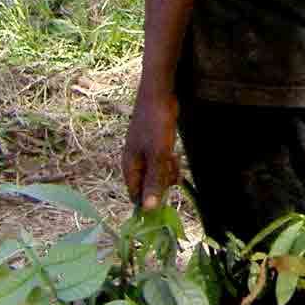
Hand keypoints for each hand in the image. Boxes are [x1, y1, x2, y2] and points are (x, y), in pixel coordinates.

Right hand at [122, 87, 180, 209]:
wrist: (159, 94)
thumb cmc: (156, 124)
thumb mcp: (158, 155)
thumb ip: (153, 182)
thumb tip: (148, 210)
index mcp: (130, 167)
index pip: (135, 196)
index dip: (150, 200)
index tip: (166, 198)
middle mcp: (134, 163)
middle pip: (148, 186)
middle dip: (162, 182)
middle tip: (172, 168)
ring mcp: (143, 154)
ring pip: (156, 175)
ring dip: (167, 171)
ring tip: (174, 157)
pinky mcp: (152, 146)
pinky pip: (160, 163)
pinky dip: (168, 162)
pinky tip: (174, 153)